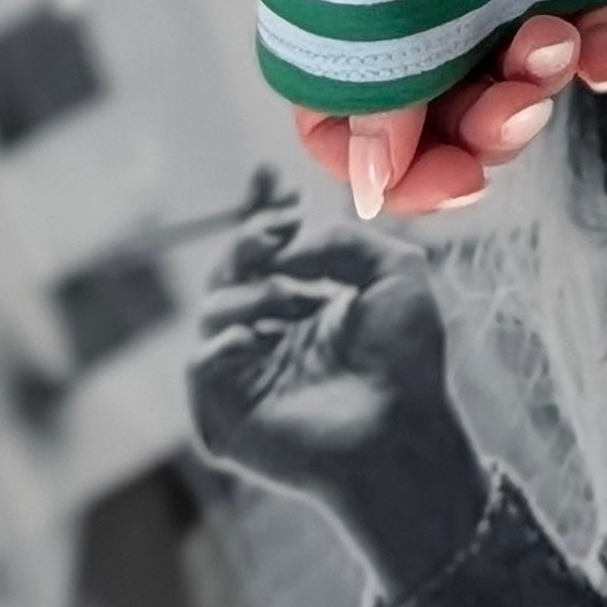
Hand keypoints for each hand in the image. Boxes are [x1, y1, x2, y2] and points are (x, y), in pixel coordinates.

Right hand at [187, 189, 487, 593]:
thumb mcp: (393, 272)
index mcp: (307, 302)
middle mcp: (272, 334)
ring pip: (213, 308)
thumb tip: (284, 243)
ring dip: (250, 287)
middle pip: (232, 271)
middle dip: (250, 237)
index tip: (266, 176)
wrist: (402, 430)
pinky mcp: (227, 414)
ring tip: (291, 295)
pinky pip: (199, 364)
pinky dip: (224, 340)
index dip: (260, 212)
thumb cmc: (407, 358)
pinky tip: (259, 335)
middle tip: (280, 225)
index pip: (267, 251)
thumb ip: (339, 240)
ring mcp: (247, 374)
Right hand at [289, 1, 606, 223]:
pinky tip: (603, 54)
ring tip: (554, 44)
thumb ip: (372, 95)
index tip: (456, 181)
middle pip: (439, 107)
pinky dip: (601, 49)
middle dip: (484, 127)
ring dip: (539, 82)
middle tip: (518, 110)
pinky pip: (589, 20)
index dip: (395, 170)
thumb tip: (374, 185)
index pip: (344, 124)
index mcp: (344, 8)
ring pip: (515, 69)